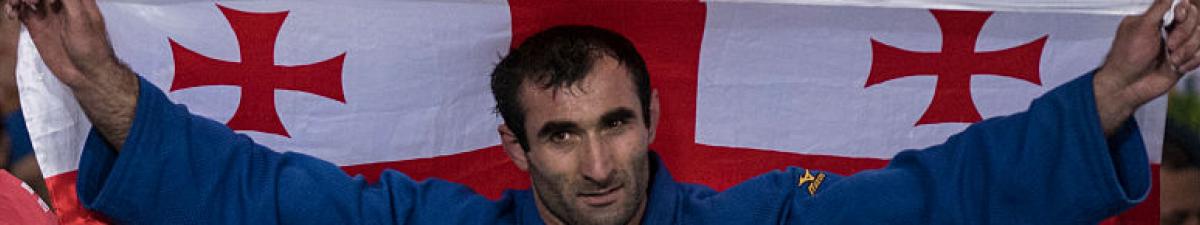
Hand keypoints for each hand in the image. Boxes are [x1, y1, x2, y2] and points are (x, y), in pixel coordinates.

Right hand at [6, 0, 136, 148]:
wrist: (86, 74)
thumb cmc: (91, 48)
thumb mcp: (82, 19)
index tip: (42, 0)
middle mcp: (61, 3)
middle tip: (30, 2)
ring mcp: (48, 14)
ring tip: (16, 5)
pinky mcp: (37, 26)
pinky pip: (20, 11)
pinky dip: (13, 8)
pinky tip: (12, 14)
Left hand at [1095, 0, 1199, 135]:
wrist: (1127, 85)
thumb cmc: (1127, 57)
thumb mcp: (1140, 27)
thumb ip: (1158, 8)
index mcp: (1157, 20)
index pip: (1184, 6)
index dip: (1185, 10)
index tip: (1177, 17)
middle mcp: (1169, 31)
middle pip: (1195, 21)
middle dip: (1184, 33)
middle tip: (1169, 44)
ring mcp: (1178, 46)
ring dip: (1186, 50)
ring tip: (1170, 59)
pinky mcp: (1184, 61)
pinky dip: (1190, 61)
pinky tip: (1176, 66)